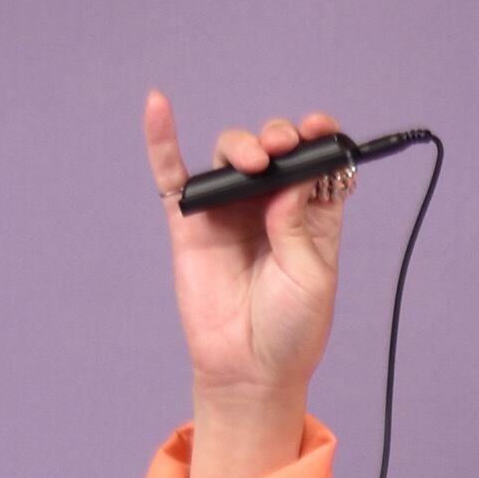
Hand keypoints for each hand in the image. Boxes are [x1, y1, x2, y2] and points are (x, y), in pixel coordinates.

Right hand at [143, 89, 349, 477]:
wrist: (250, 371)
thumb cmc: (291, 331)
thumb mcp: (311, 276)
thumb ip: (299, 224)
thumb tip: (288, 178)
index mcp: (309, 216)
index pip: (314, 163)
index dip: (318, 139)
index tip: (320, 128)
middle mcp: (269, 206)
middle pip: (270, 150)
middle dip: (277, 138)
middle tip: (280, 148)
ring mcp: (228, 212)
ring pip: (230, 157)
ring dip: (240, 146)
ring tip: (253, 162)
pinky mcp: (190, 223)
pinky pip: (171, 175)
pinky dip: (161, 139)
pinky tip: (158, 106)